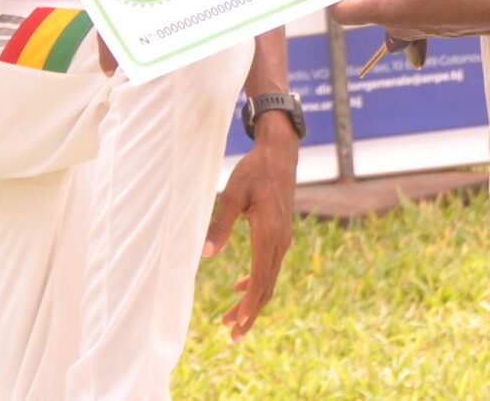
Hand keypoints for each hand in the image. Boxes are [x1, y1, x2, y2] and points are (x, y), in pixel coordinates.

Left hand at [204, 119, 296, 339]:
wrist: (279, 154)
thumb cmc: (254, 171)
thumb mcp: (233, 193)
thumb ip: (220, 223)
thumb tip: (206, 253)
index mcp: (269, 234)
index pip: (260, 279)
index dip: (249, 305)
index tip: (238, 326)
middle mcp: (280, 241)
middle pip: (266, 286)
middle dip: (250, 313)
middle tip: (232, 336)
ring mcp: (283, 239)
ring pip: (269, 278)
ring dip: (252, 300)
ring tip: (232, 320)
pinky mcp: (280, 234)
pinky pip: (270, 266)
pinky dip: (256, 281)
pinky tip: (240, 287)